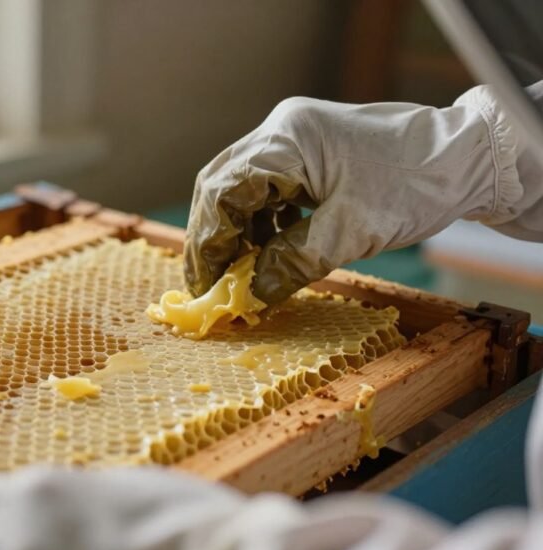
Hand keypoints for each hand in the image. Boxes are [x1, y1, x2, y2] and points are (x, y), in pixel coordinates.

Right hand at [184, 87, 525, 302]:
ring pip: (240, 189)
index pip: (224, 190)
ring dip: (235, 233)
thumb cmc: (415, 185)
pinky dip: (259, 224)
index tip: (207, 284)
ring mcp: (293, 140)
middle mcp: (282, 131)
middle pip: (222, 185)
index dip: (209, 240)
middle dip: (212, 237)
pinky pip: (267, 190)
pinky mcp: (307, 154)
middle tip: (208, 284)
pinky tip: (266, 253)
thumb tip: (249, 294)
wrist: (467, 158)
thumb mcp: (353, 231)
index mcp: (288, 139)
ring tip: (238, 276)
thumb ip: (293, 261)